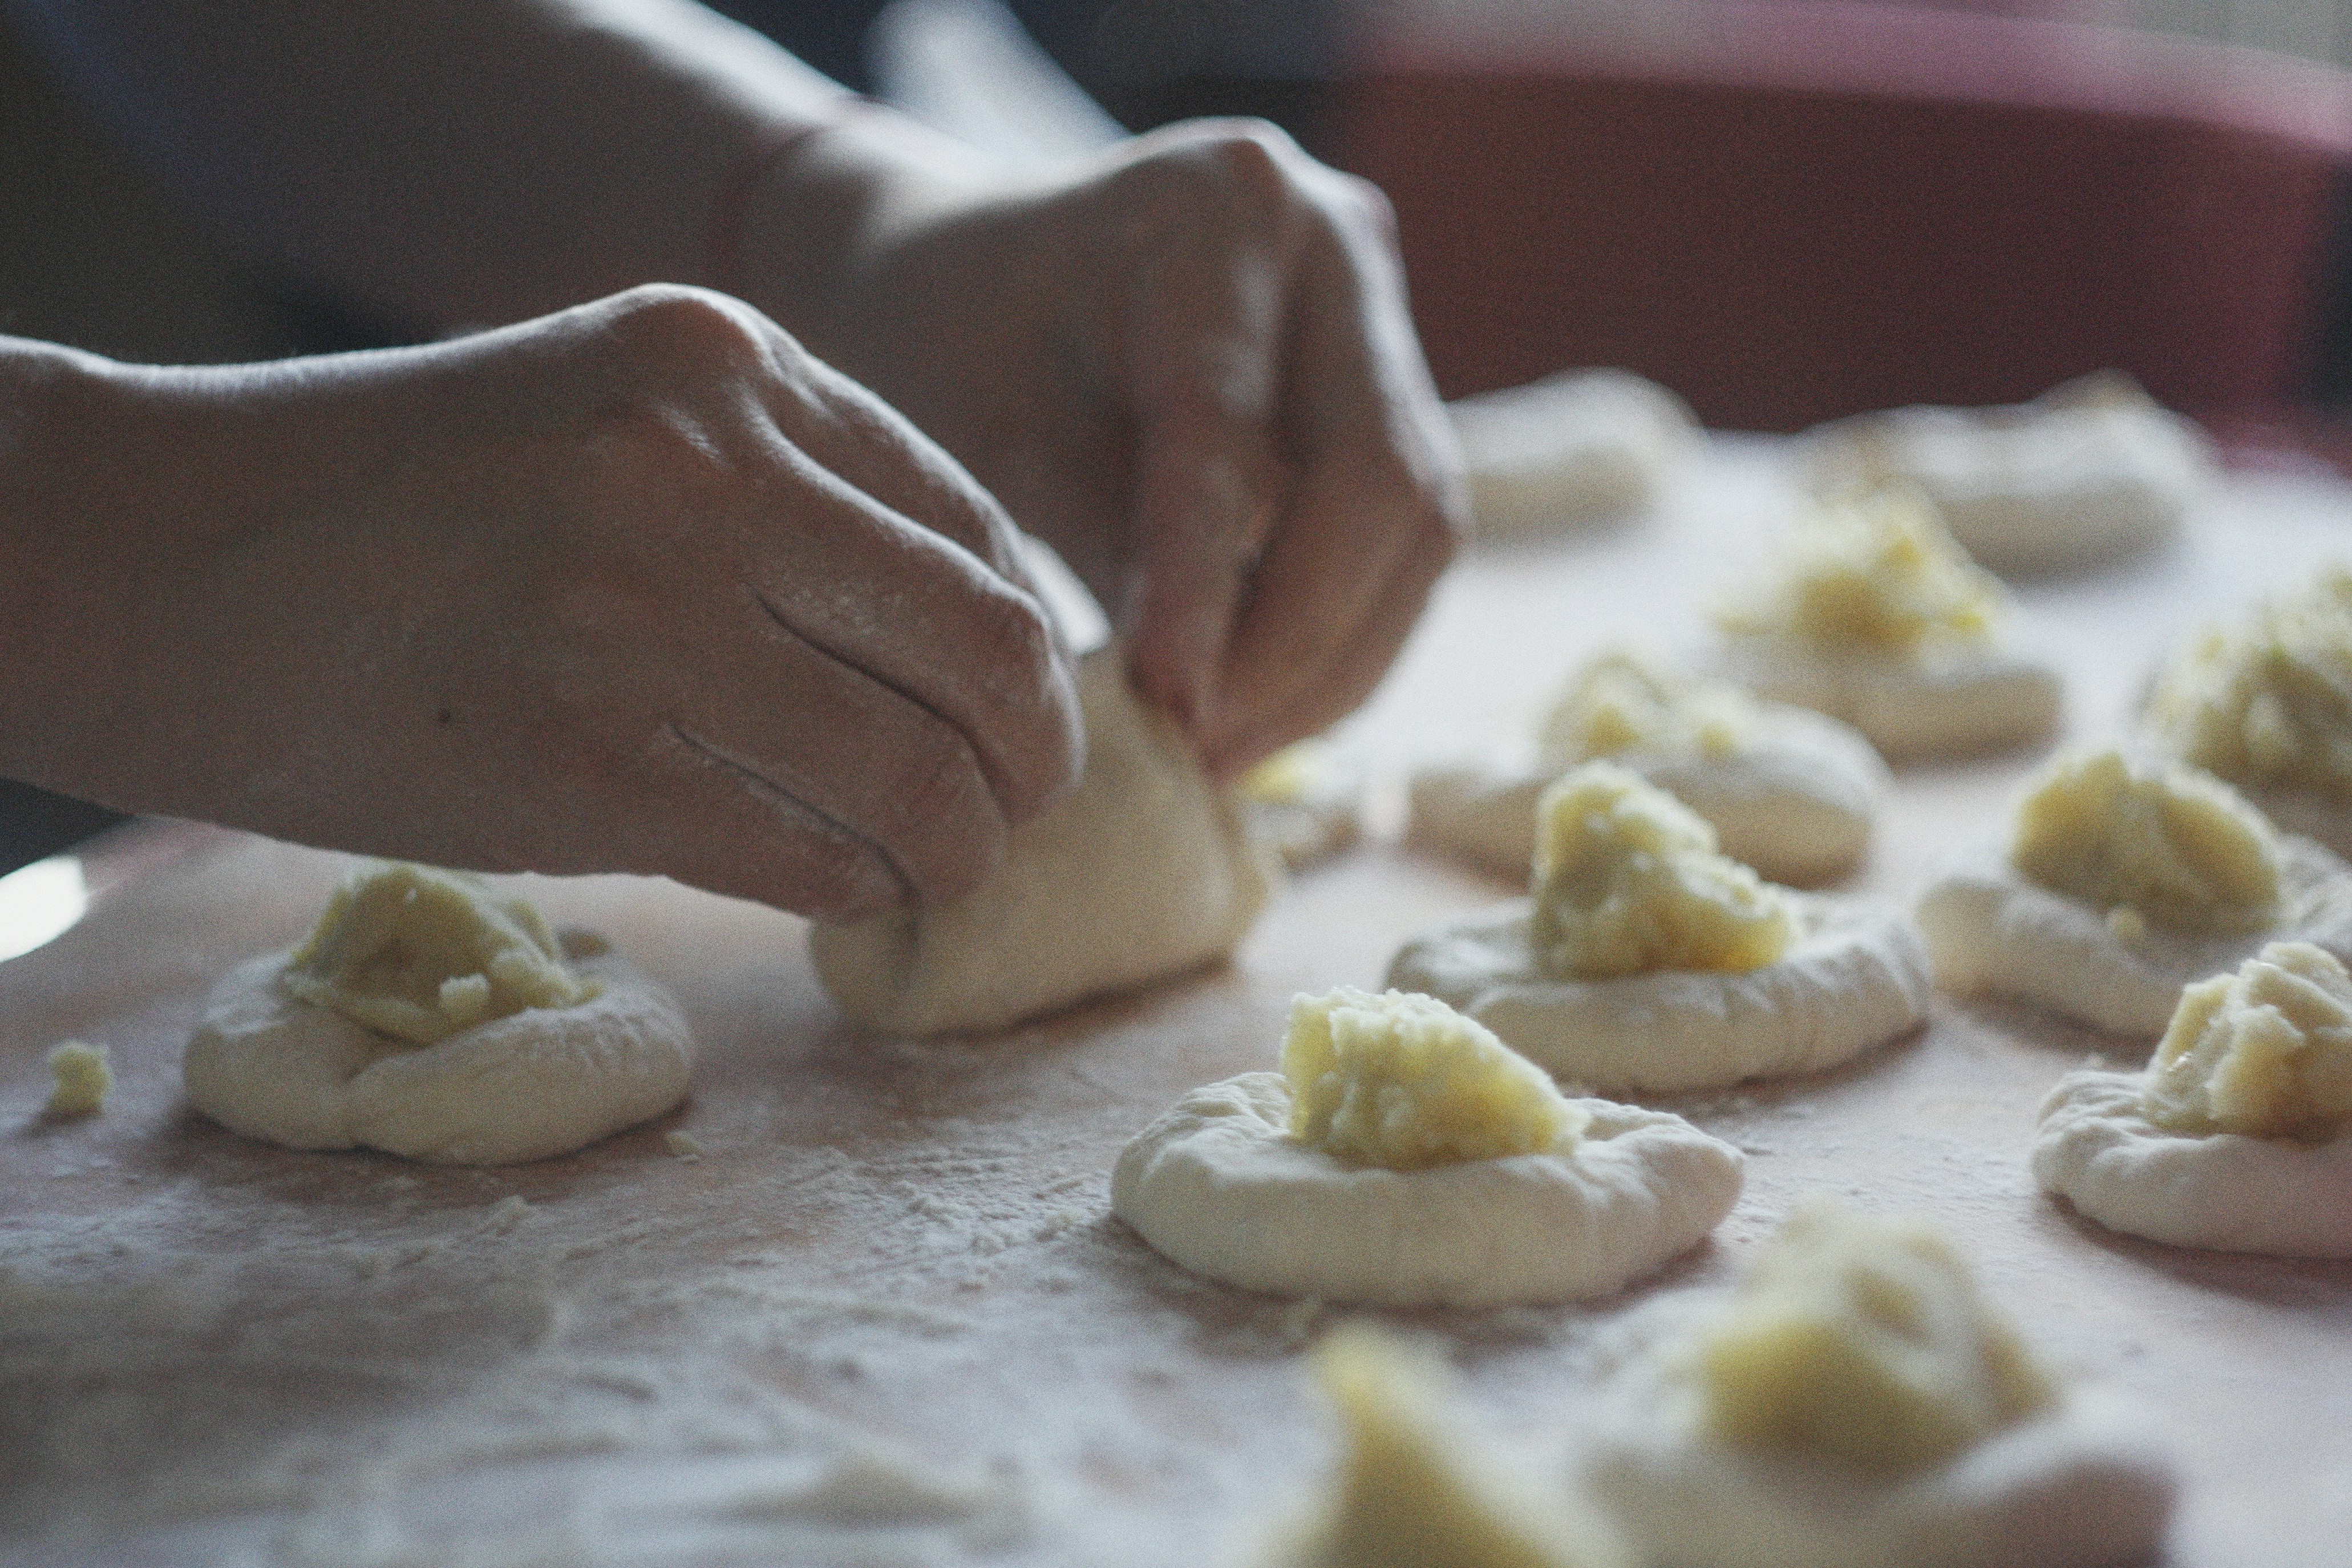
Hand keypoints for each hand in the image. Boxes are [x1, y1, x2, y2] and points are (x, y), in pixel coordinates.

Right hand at [9, 285, 1080, 918]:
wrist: (155, 559)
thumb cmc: (392, 502)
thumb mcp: (609, 419)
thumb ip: (783, 496)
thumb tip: (970, 645)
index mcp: (724, 364)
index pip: (977, 526)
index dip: (1029, 647)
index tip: (1014, 712)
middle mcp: (705, 468)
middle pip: (991, 650)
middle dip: (1035, 757)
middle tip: (1016, 810)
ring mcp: (644, 616)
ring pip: (921, 775)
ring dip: (957, 846)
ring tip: (930, 866)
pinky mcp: (584, 764)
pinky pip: (811, 856)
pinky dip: (855, 889)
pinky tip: (835, 887)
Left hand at [749, 116, 1465, 774]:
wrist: (977, 283)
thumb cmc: (965, 351)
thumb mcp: (1002, 437)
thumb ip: (1111, 542)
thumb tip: (1195, 702)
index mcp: (1216, 206)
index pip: (1230, 433)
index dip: (1207, 587)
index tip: (1171, 708)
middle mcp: (1333, 240)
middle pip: (1377, 483)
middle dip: (1296, 647)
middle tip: (1205, 752)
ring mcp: (1383, 312)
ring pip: (1418, 529)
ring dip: (1332, 664)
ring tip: (1226, 752)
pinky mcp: (1399, 393)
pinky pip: (1408, 545)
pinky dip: (1342, 644)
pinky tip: (1261, 712)